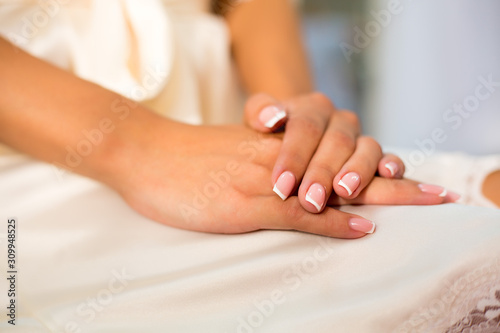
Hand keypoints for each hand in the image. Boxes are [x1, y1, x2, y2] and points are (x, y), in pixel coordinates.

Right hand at [108, 117, 451, 237]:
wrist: (144, 153)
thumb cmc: (187, 160)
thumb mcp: (234, 159)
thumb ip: (269, 170)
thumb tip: (301, 192)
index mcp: (279, 150)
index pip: (339, 153)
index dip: (377, 167)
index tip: (408, 177)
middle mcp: (279, 158)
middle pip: (349, 165)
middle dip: (395, 181)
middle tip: (437, 193)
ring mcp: (263, 178)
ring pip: (332, 183)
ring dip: (379, 193)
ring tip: (421, 202)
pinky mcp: (242, 202)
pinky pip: (295, 211)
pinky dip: (329, 220)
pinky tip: (357, 226)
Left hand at [244, 93, 404, 212]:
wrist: (293, 134)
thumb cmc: (273, 134)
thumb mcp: (259, 118)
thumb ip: (260, 111)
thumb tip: (270, 118)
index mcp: (313, 107)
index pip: (305, 128)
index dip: (293, 156)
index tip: (280, 185)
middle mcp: (340, 120)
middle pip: (336, 142)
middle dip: (323, 173)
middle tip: (310, 200)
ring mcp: (360, 138)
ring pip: (367, 148)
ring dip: (357, 170)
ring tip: (345, 191)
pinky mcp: (376, 157)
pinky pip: (390, 157)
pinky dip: (392, 165)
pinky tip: (389, 175)